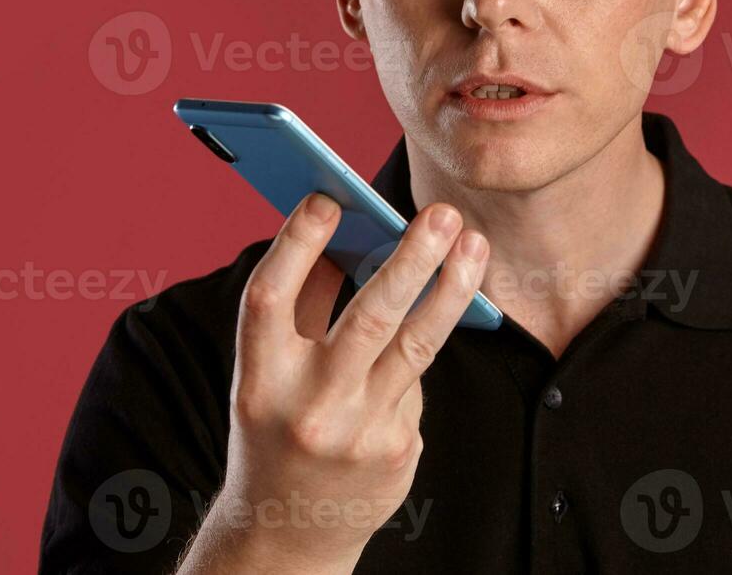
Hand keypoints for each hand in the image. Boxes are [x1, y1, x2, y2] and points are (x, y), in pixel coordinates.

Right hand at [178, 193, 488, 573]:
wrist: (284, 533)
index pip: (271, 298)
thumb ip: (304, 305)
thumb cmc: (277, 428)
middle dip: (411, 258)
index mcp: (258, 379)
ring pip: (416, 344)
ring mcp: (357, 433)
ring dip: (451, 287)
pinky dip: (420, 350)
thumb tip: (349, 229)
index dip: (297, 243)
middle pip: (368, 317)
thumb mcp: (270, 371)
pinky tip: (425, 333)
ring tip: (473, 243)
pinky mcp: (396, 451)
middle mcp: (307, 407)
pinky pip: (417, 381)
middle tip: (441, 213)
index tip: (330, 197)